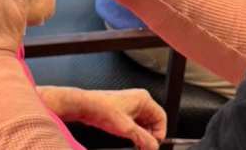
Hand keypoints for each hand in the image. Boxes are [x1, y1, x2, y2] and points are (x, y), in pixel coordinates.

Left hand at [41, 87, 165, 149]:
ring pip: (144, 125)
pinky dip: (134, 134)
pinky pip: (135, 125)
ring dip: (141, 136)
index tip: (154, 145)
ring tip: (136, 144)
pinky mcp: (124, 112)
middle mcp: (139, 101)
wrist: (84, 106)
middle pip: (153, 122)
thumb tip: (154, 147)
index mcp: (144, 99)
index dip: (159, 133)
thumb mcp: (127, 128)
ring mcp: (131, 106)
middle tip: (144, 147)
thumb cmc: (102, 109)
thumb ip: (143, 139)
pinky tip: (129, 140)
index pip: (161, 118)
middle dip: (150, 136)